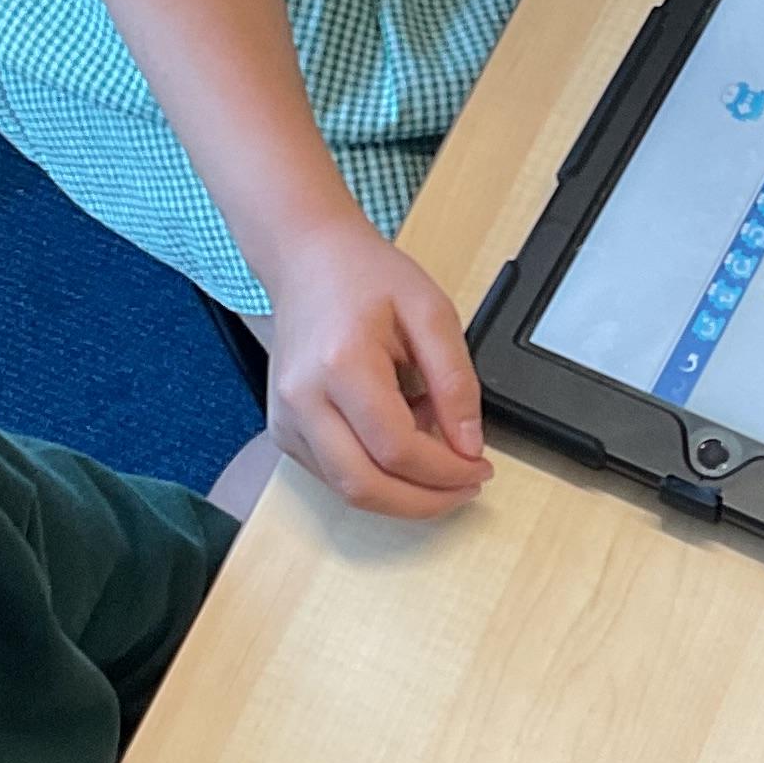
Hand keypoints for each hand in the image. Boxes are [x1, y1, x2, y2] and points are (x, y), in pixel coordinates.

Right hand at [261, 214, 487, 517]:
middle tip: (465, 488)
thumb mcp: (430, 312)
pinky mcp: (284, 431)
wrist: (308, 261)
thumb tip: (468, 445)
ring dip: (401, 491)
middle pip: (364, 486)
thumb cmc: (365, 277)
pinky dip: (376, 475)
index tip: (480, 467)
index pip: (396, 449)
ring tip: (433, 453)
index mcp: (341, 364)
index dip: (446, 472)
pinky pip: (334, 476)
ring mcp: (286, 419)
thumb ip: (455, 381)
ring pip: (347, 490)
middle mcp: (302, 399)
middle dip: (425, 501)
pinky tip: (400, 443)